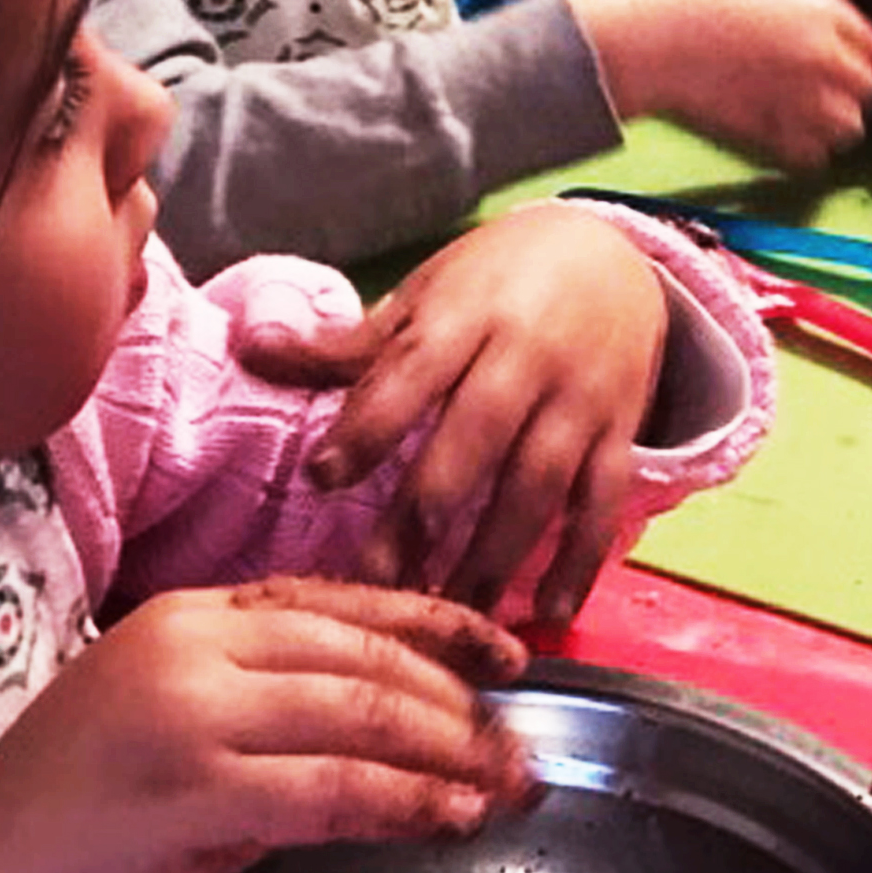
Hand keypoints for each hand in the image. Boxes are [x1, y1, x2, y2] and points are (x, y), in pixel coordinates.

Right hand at [0, 577, 529, 872]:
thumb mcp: (175, 744)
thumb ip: (269, 721)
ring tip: (507, 791)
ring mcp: (184, 714)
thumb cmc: (69, 839)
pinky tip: (449, 821)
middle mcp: (188, 646)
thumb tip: (395, 737)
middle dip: (463, 704)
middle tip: (523, 750)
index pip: (343, 604)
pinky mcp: (186, 792)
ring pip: (364, 714)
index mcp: (187, 618)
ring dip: (452, 756)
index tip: (510, 658)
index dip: (440, 625)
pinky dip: (405, 803)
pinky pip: (332, 789)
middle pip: (368, 655)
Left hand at [249, 200, 668, 621]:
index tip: (325, 479)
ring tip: (452, 617)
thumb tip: (252, 350)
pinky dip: (578, 563)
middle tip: (377, 580)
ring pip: (539, 483)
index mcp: (469, 313)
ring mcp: (581, 398)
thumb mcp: (427, 294)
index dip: (370, 425)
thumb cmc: (499, 281)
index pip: (414, 370)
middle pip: (476, 438)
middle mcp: (529, 355)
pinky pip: (602, 504)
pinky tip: (547, 617)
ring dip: (495, 557)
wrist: (615, 255)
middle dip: (425, 514)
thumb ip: (348, 343)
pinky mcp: (619, 432)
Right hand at [563, 0, 871, 165]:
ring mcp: (802, 98)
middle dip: (851, 93)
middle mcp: (825, 54)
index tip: (847, 68)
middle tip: (822, 94)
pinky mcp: (774, 133)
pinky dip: (803, 152)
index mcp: (827, 10)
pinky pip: (813, 156)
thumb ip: (811, 9)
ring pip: (850, 126)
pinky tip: (781, 136)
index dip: (863, 61)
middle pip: (869, 89)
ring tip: (803, 117)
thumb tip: (833, 35)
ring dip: (833, 125)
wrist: (650, 32)